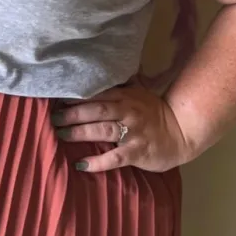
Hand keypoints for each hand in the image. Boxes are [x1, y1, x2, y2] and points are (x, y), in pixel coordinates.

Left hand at [50, 84, 193, 173]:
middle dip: (72, 114)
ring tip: (61, 134)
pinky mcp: (137, 152)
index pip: (97, 94)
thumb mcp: (138, 93)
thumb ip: (119, 85)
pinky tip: (81, 164)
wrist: (181, 133)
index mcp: (125, 96)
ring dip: (79, 132)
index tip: (57, 99)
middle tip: (54, 118)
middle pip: (96, 110)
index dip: (76, 97)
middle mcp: (127, 112)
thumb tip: (98, 71)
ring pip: (102, 130)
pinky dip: (97, 162)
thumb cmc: (154, 113)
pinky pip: (114, 158)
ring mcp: (132, 132)